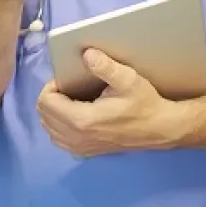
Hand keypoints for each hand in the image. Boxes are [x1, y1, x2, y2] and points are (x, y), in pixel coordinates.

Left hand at [36, 49, 187, 156]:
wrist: (161, 129)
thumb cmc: (144, 103)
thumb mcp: (128, 79)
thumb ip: (105, 66)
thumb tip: (86, 54)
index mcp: (82, 120)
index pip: (46, 103)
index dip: (51, 87)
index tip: (66, 80)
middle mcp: (77, 138)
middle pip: (44, 115)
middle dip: (50, 97)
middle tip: (67, 87)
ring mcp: (81, 149)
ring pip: (49, 128)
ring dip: (53, 112)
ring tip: (69, 99)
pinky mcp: (86, 153)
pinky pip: (59, 139)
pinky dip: (58, 126)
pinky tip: (73, 115)